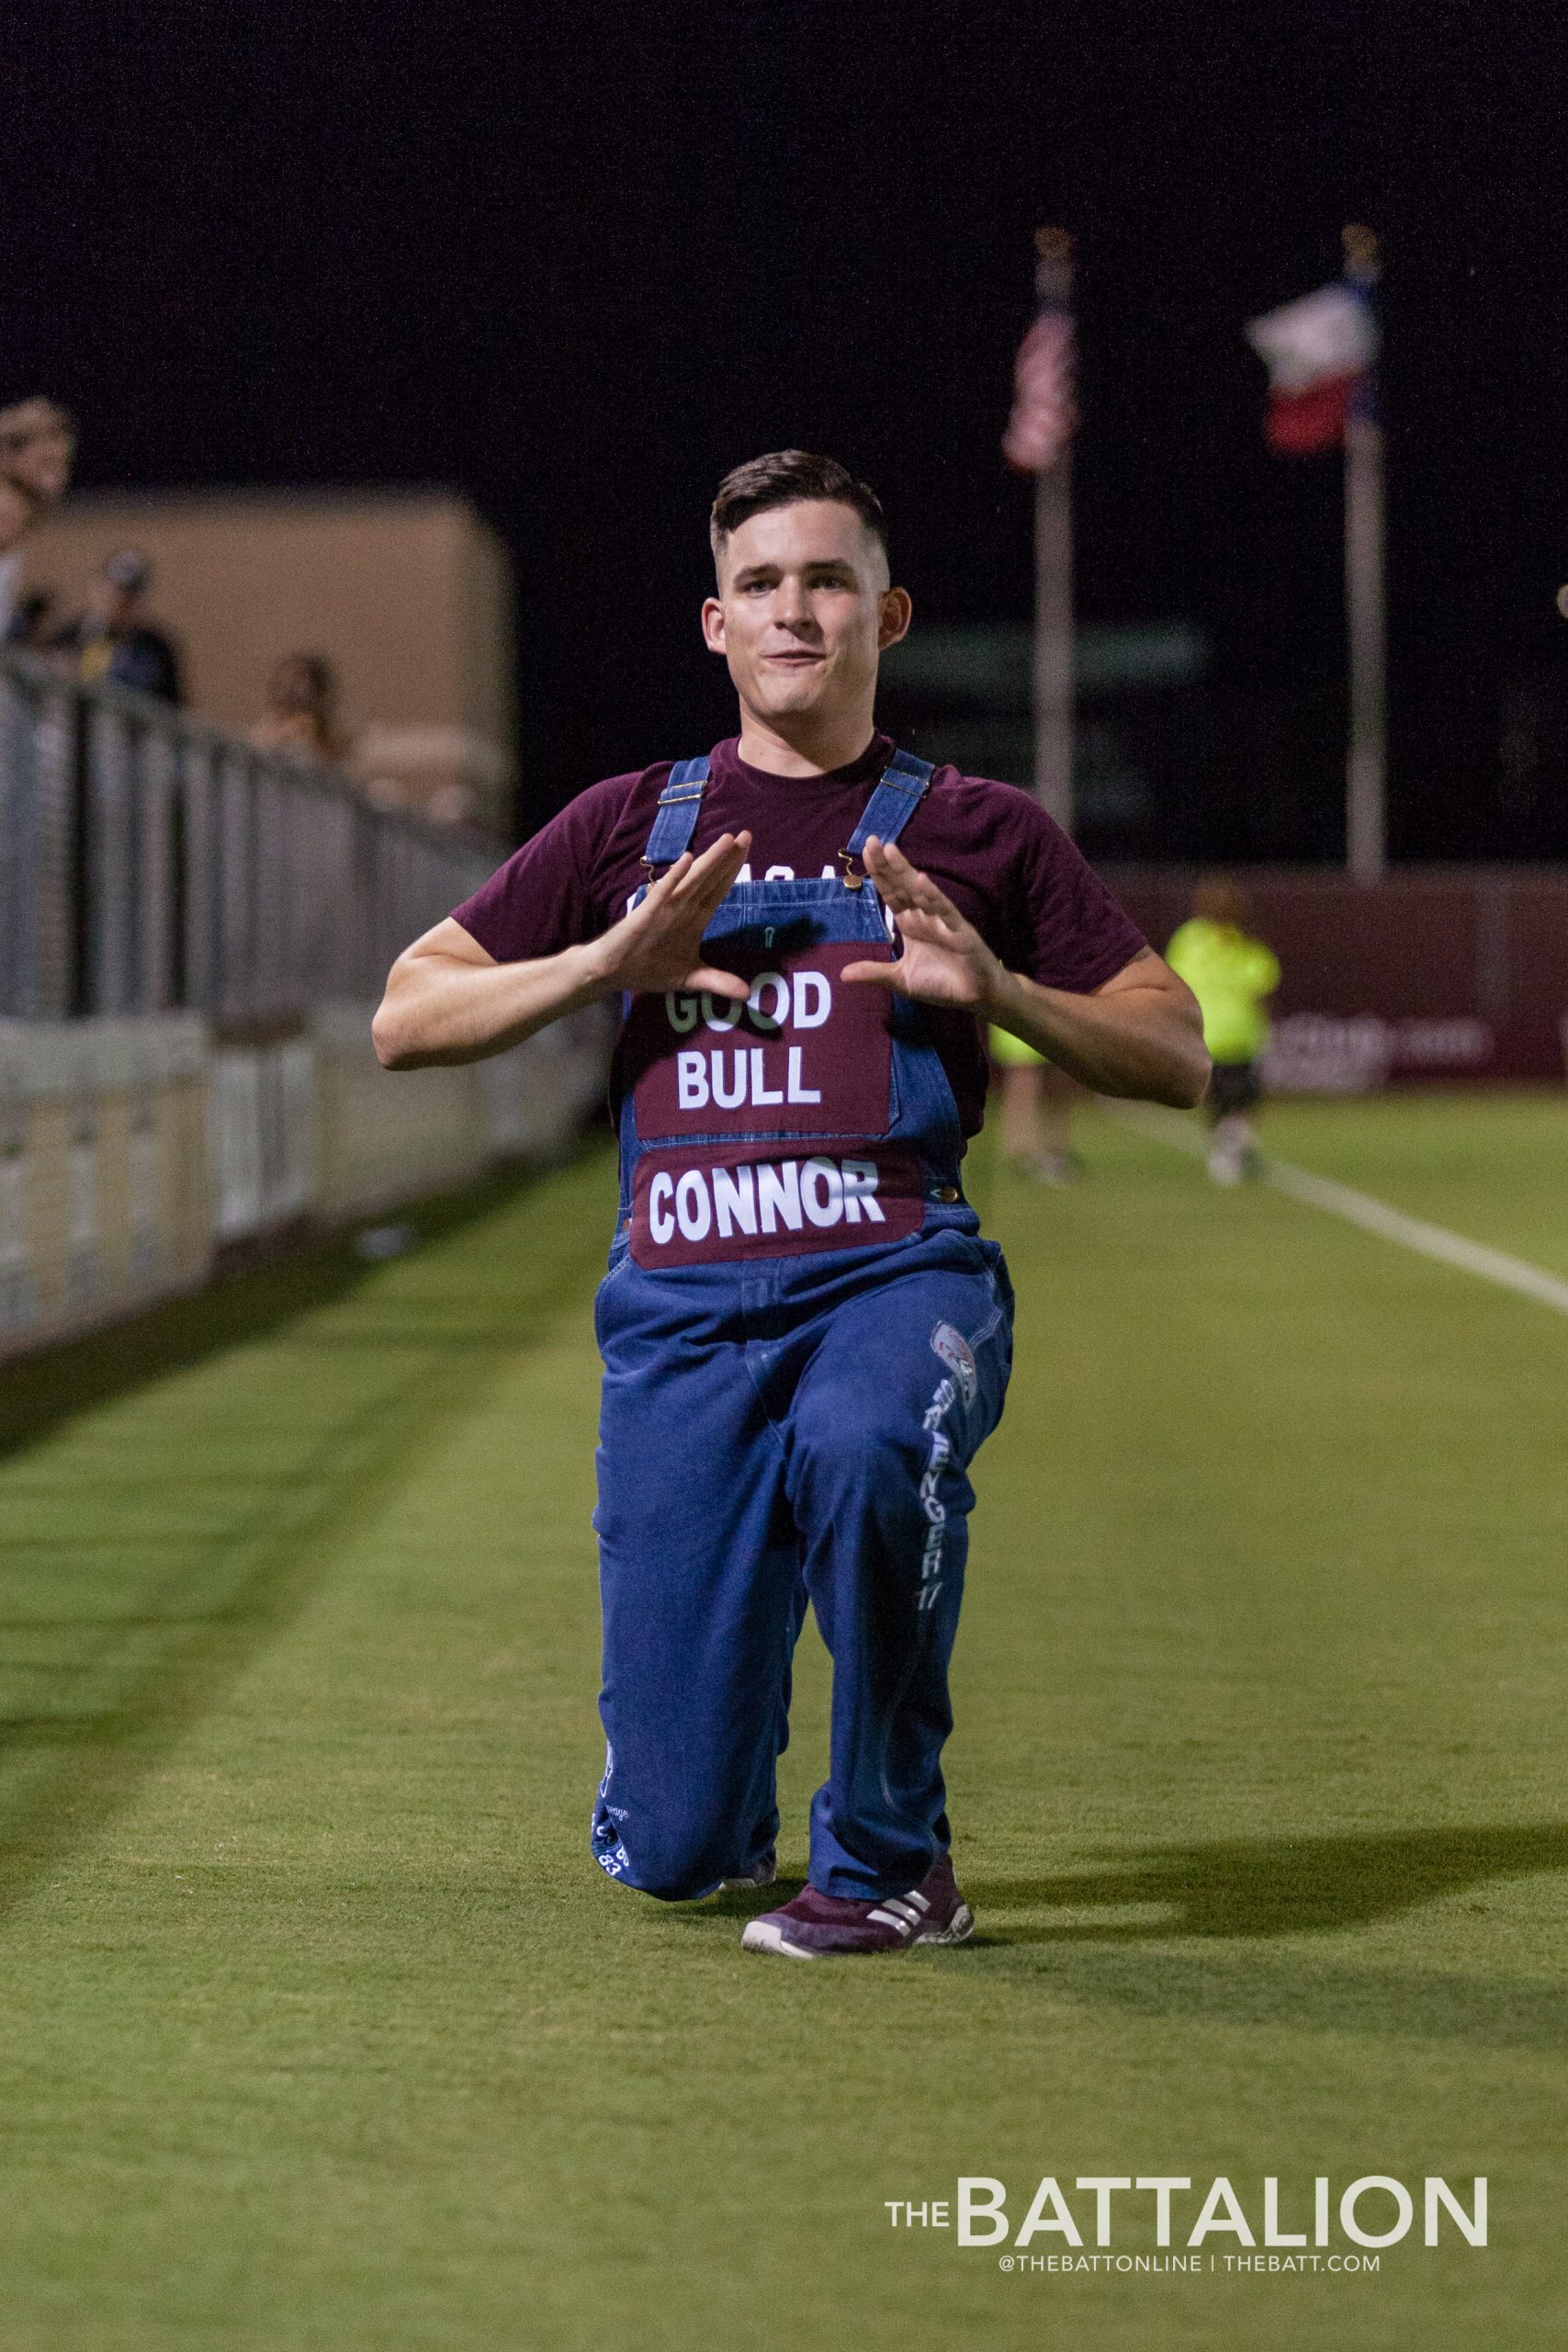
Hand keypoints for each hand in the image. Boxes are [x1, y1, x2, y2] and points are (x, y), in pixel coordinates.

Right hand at [584, 830, 752, 999]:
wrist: (612, 971)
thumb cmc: (650, 968)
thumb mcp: (691, 978)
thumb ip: (718, 982)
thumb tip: (747, 993)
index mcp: (695, 918)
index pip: (719, 889)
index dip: (734, 869)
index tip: (749, 848)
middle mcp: (684, 908)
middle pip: (711, 879)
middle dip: (729, 858)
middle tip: (748, 834)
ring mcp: (666, 908)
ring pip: (693, 881)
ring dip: (710, 861)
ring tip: (727, 840)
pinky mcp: (647, 914)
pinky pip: (663, 893)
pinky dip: (674, 877)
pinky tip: (686, 860)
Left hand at [841, 837, 1002, 1012]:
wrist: (975, 996)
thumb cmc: (941, 984)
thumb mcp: (901, 979)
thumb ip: (875, 973)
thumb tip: (842, 974)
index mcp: (910, 923)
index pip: (891, 893)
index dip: (879, 874)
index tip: (866, 852)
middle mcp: (924, 916)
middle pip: (902, 885)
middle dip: (887, 864)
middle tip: (871, 840)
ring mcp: (942, 920)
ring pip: (921, 892)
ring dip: (907, 872)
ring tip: (891, 851)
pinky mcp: (959, 931)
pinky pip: (945, 911)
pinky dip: (934, 897)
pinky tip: (922, 882)